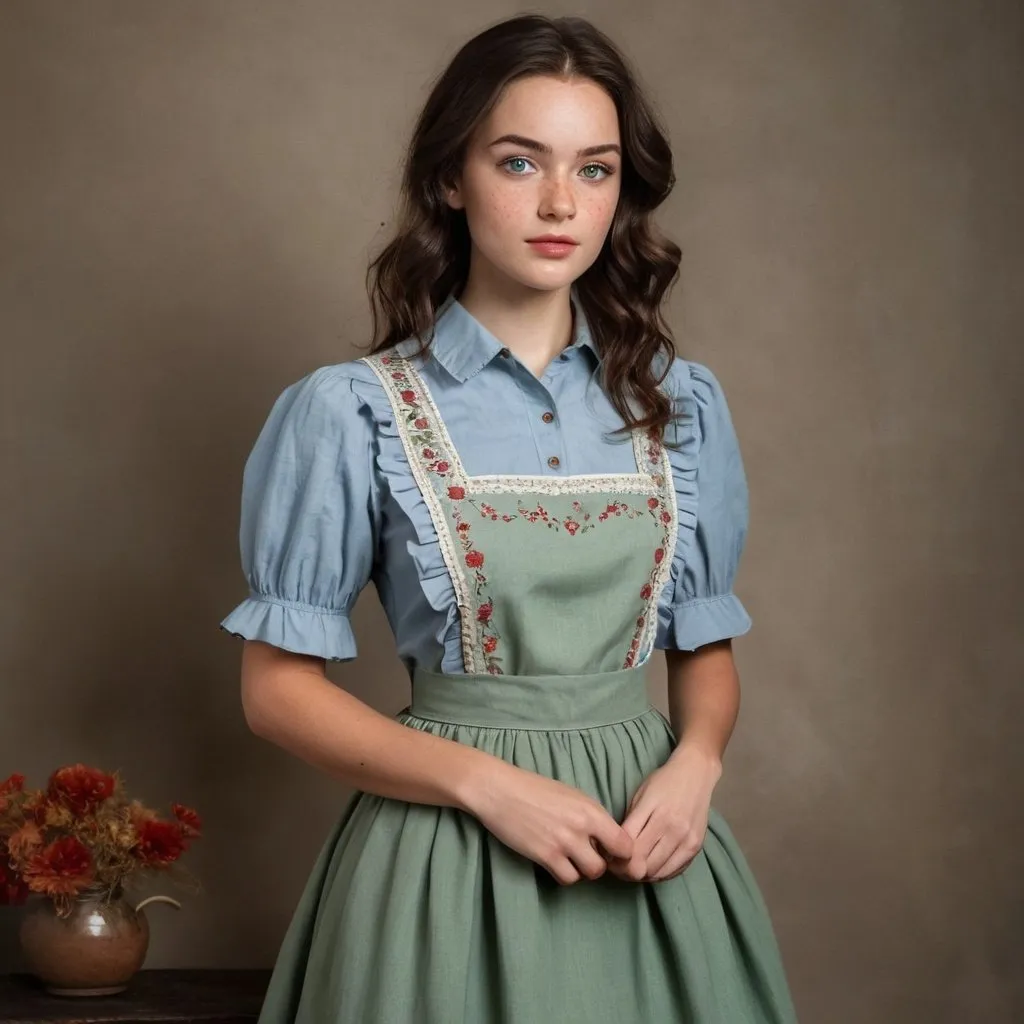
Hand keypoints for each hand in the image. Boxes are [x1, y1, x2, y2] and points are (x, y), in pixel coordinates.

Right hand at [464, 760, 633, 885]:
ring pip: (589, 874)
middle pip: (607, 864)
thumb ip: (591, 817)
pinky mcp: (545, 855)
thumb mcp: (572, 796)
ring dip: (582, 869)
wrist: (501, 789)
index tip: (610, 852)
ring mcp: (563, 843)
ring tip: (570, 857)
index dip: (621, 853)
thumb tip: (606, 840)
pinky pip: (566, 878)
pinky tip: (555, 860)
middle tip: (586, 855)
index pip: (625, 844)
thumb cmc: (535, 789)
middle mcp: (581, 827)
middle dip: (600, 863)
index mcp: (591, 809)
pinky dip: (564, 873)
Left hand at [605, 744, 720, 882]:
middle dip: (624, 870)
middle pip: (641, 863)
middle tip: (617, 867)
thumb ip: (630, 822)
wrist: (696, 773)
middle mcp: (671, 827)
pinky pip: (673, 871)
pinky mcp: (696, 847)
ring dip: (641, 875)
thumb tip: (614, 849)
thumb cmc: (663, 781)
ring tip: (632, 869)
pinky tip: (651, 868)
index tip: (607, 858)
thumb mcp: (640, 795)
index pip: (628, 846)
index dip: (613, 857)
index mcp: (653, 810)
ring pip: (656, 871)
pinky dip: (659, 875)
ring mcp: (686, 838)